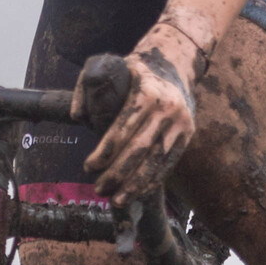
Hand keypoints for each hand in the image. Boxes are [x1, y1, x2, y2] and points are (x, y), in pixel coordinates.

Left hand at [79, 29, 198, 199]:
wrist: (174, 64)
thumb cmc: (134, 70)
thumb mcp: (109, 66)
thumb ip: (87, 86)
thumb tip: (78, 116)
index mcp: (147, 92)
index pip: (123, 128)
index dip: (105, 152)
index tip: (88, 166)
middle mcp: (168, 108)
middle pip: (140, 150)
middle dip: (117, 174)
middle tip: (98, 188)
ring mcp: (181, 123)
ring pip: (156, 161)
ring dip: (136, 185)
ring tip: (117, 200)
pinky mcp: (188, 134)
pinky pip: (169, 163)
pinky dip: (152, 181)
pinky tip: (137, 193)